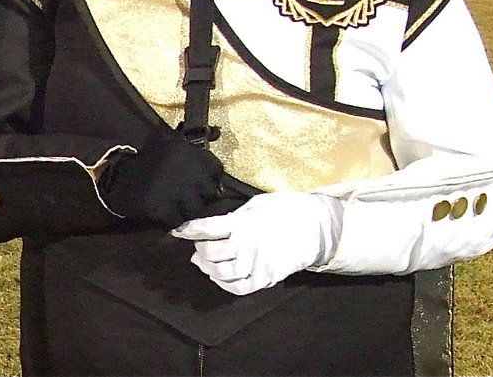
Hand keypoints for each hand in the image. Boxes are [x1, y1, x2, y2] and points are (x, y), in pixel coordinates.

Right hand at [99, 131, 224, 227]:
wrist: (116, 174)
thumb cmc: (146, 159)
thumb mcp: (171, 144)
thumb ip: (193, 146)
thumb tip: (219, 132)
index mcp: (188, 150)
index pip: (216, 170)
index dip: (209, 178)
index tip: (199, 182)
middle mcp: (185, 169)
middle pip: (210, 193)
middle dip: (200, 196)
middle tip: (186, 196)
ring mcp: (174, 191)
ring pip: (196, 209)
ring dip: (186, 210)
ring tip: (174, 205)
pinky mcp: (161, 208)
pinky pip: (177, 220)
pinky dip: (171, 219)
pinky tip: (163, 211)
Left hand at [172, 191, 342, 294]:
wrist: (316, 227)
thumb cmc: (284, 210)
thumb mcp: (255, 205)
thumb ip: (235, 217)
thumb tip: (215, 225)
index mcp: (243, 223)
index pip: (207, 228)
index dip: (188, 230)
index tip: (177, 230)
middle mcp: (247, 245)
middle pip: (211, 254)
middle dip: (198, 250)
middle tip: (197, 247)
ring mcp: (257, 264)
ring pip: (222, 273)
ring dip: (207, 268)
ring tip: (203, 261)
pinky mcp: (266, 278)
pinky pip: (239, 288)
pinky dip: (224, 284)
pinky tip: (218, 277)